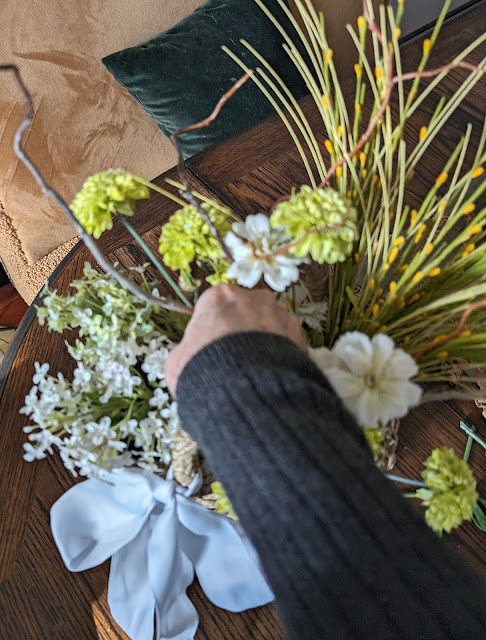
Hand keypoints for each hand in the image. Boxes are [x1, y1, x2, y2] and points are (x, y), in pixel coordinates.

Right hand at [165, 284, 306, 394]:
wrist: (246, 391)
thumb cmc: (203, 370)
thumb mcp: (177, 362)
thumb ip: (186, 351)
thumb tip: (190, 356)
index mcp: (219, 297)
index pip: (214, 307)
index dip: (212, 330)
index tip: (211, 348)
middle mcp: (253, 298)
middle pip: (246, 312)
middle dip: (242, 333)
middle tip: (234, 361)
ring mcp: (281, 315)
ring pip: (270, 327)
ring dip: (264, 344)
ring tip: (255, 373)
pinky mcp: (300, 337)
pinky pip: (288, 345)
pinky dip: (281, 358)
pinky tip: (271, 377)